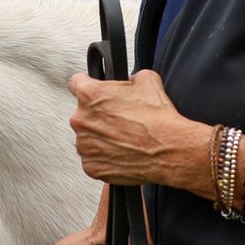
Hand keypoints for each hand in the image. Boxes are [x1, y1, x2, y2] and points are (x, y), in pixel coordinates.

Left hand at [67, 69, 203, 186]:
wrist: (168, 151)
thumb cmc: (157, 119)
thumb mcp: (148, 80)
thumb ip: (131, 77)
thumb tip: (131, 80)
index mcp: (89, 95)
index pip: (75, 83)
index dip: (87, 84)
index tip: (95, 91)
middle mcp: (81, 120)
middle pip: (83, 114)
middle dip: (98, 115)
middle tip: (120, 120)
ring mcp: (84, 146)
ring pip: (87, 138)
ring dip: (100, 137)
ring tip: (124, 138)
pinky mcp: (91, 167)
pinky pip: (93, 159)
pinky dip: (104, 157)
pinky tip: (122, 153)